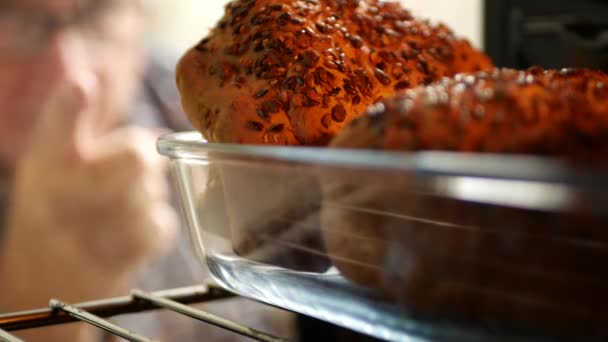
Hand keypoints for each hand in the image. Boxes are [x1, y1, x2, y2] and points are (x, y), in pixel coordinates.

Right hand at [1, 74, 177, 302]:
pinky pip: (162, 222)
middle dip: (140, 162)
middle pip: (139, 155)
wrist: (52, 272)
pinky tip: (126, 234)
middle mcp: (67, 191)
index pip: (56, 124)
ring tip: (116, 213)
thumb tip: (88, 73)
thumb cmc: (58, 203)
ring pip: (154, 190)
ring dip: (144, 197)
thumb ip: (73, 115)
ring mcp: (97, 225)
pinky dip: (152, 227)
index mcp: (48, 161)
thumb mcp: (52, 156)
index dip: (71, 103)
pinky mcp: (125, 250)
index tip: (81, 84)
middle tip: (121, 177)